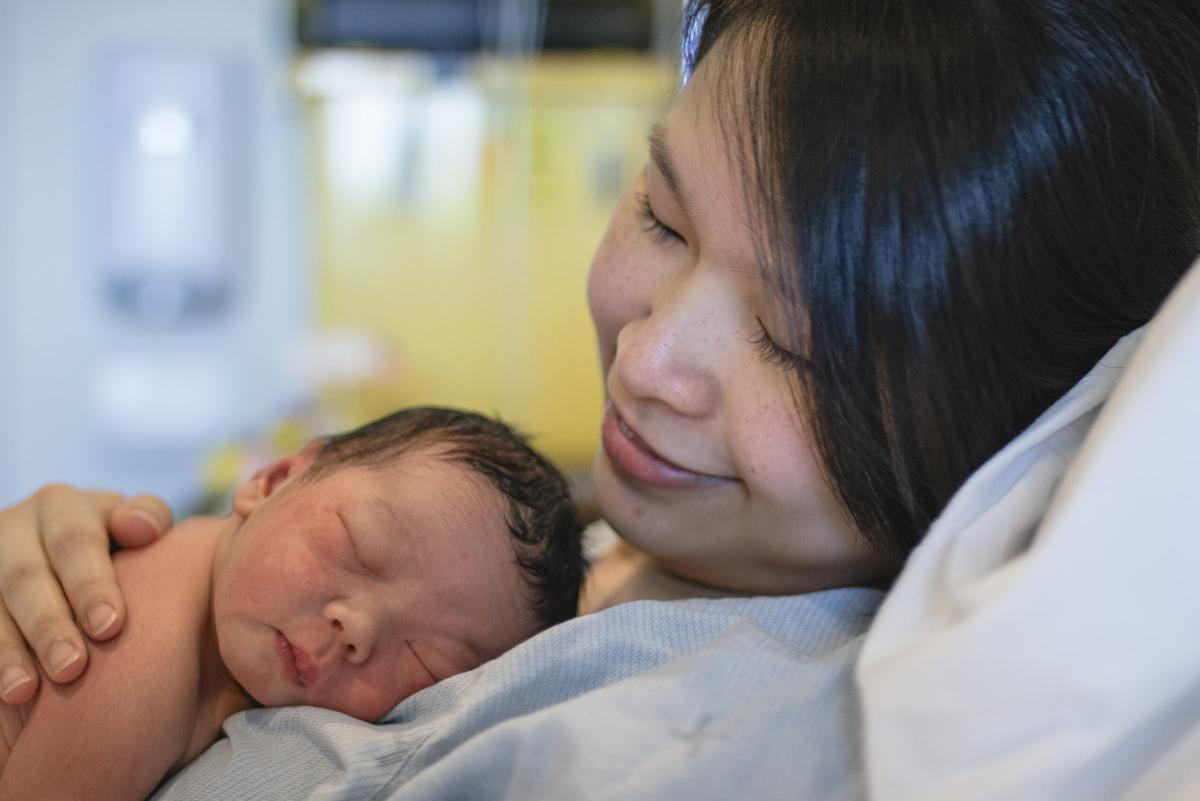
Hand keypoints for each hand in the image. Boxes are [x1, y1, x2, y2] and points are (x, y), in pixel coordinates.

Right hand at [0, 485, 170, 703]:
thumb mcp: (134, 524)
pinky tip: (1, 692)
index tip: (110, 627)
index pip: (75, 543)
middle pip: (25, 578)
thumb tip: (139, 528)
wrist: (67, 563)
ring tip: (23, 691)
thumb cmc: (118, 545)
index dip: (91, 585)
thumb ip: (148, 518)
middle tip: (71, 668)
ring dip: (7, 650)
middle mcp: (16, 528)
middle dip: (48, 625)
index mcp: (63, 507)